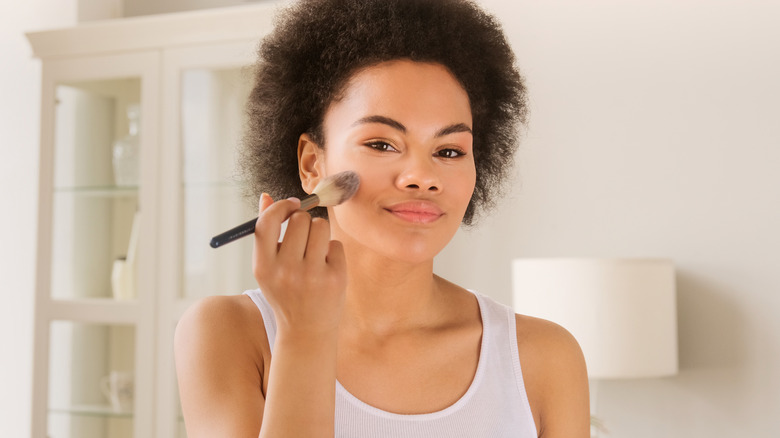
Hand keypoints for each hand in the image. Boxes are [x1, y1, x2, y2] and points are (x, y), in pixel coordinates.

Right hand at [252, 193, 346, 333]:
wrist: (306, 332)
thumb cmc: (286, 293)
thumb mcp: (268, 268)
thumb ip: (265, 233)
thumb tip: (266, 196)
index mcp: (263, 267)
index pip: (267, 223)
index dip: (280, 207)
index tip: (291, 204)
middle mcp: (285, 271)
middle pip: (299, 219)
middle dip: (304, 221)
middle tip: (304, 236)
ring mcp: (311, 275)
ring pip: (320, 226)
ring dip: (319, 233)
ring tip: (316, 250)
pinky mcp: (334, 278)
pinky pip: (336, 244)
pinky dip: (332, 252)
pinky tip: (326, 269)